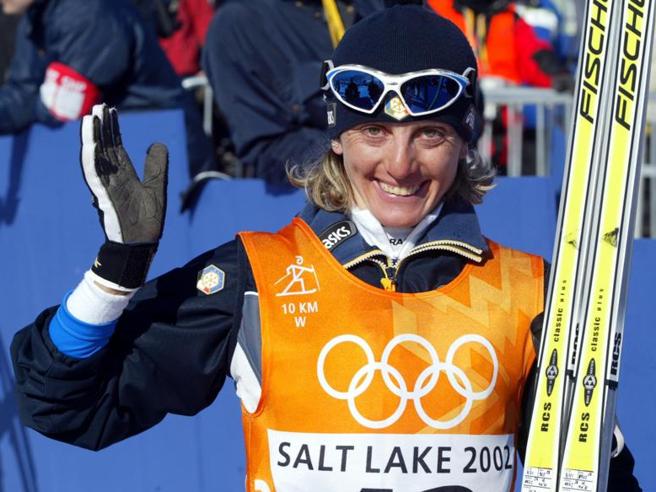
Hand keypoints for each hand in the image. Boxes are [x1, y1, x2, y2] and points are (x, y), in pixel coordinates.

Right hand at [80, 104, 168, 289]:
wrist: (141, 244)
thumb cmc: (147, 220)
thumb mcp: (157, 186)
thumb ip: (157, 166)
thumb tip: (158, 143)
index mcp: (123, 174)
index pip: (114, 145)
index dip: (112, 128)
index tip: (111, 110)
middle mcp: (112, 177)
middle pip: (103, 146)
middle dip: (101, 126)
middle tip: (100, 105)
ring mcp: (106, 185)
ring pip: (95, 156)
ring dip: (92, 137)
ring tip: (90, 117)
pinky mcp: (103, 196)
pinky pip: (94, 175)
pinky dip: (91, 159)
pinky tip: (89, 143)